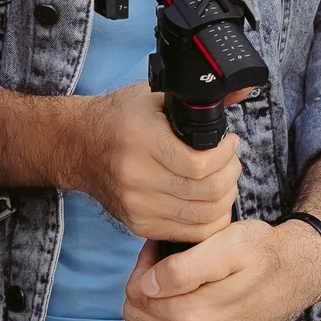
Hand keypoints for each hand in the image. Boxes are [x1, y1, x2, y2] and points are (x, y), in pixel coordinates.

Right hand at [73, 82, 243, 242]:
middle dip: (230, 175)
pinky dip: (209, 219)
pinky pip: (188, 233)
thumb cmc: (119, 117)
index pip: (199, 165)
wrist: (78, 146)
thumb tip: (243, 87)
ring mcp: (137, 206)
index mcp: (142, 140)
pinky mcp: (138, 224)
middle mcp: (137, 177)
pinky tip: (209, 200)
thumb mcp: (155, 94)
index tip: (230, 143)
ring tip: (222, 179)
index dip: (226, 156)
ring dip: (224, 198)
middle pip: (206, 193)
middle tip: (230, 161)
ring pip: (202, 217)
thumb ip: (200, 95)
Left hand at [122, 220, 320, 320]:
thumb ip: (183, 267)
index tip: (158, 254)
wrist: (297, 276)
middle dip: (143, 289)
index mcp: (197, 316)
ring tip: (171, 291)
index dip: (143, 269)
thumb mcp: (228, 244)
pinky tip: (172, 319)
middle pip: (138, 318)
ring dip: (148, 314)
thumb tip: (148, 286)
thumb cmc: (263, 254)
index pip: (139, 295)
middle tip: (164, 268)